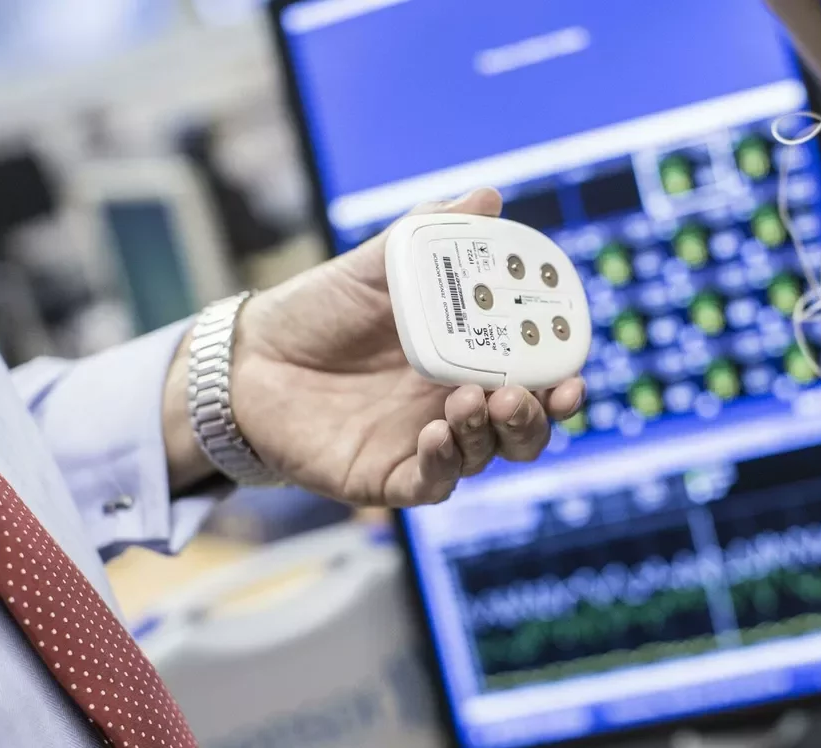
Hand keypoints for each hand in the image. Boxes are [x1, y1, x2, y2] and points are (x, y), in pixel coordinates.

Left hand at [163, 188, 584, 506]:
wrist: (248, 357)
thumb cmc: (319, 311)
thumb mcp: (376, 265)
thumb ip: (432, 235)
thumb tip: (487, 197)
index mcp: (467, 357)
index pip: (532, 374)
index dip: (560, 375)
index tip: (573, 364)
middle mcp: (455, 404)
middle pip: (524, 426)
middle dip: (540, 415)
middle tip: (530, 390)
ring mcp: (425, 443)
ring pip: (487, 454)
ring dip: (493, 431)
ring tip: (471, 398)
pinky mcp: (389, 476)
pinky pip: (433, 483)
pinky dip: (445, 463)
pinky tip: (436, 434)